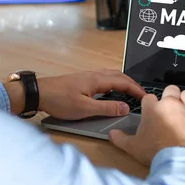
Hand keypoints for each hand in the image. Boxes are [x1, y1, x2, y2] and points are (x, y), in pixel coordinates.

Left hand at [4, 70, 144, 119]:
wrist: (38, 93)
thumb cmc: (58, 100)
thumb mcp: (84, 108)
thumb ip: (106, 108)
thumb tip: (125, 108)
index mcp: (97, 80)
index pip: (123, 82)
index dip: (137, 90)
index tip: (146, 98)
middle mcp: (93, 75)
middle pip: (119, 76)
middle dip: (132, 84)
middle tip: (141, 95)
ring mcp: (87, 77)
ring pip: (111, 76)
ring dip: (123, 83)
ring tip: (130, 93)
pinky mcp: (81, 81)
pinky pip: (103, 79)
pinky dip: (113, 84)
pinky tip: (110, 92)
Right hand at [109, 85, 184, 165]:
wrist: (177, 160)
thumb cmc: (154, 151)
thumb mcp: (132, 146)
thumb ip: (120, 138)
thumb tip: (112, 135)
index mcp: (152, 109)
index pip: (149, 97)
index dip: (150, 104)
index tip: (151, 111)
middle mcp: (169, 105)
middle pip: (170, 89)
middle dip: (169, 95)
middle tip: (168, 106)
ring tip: (183, 107)